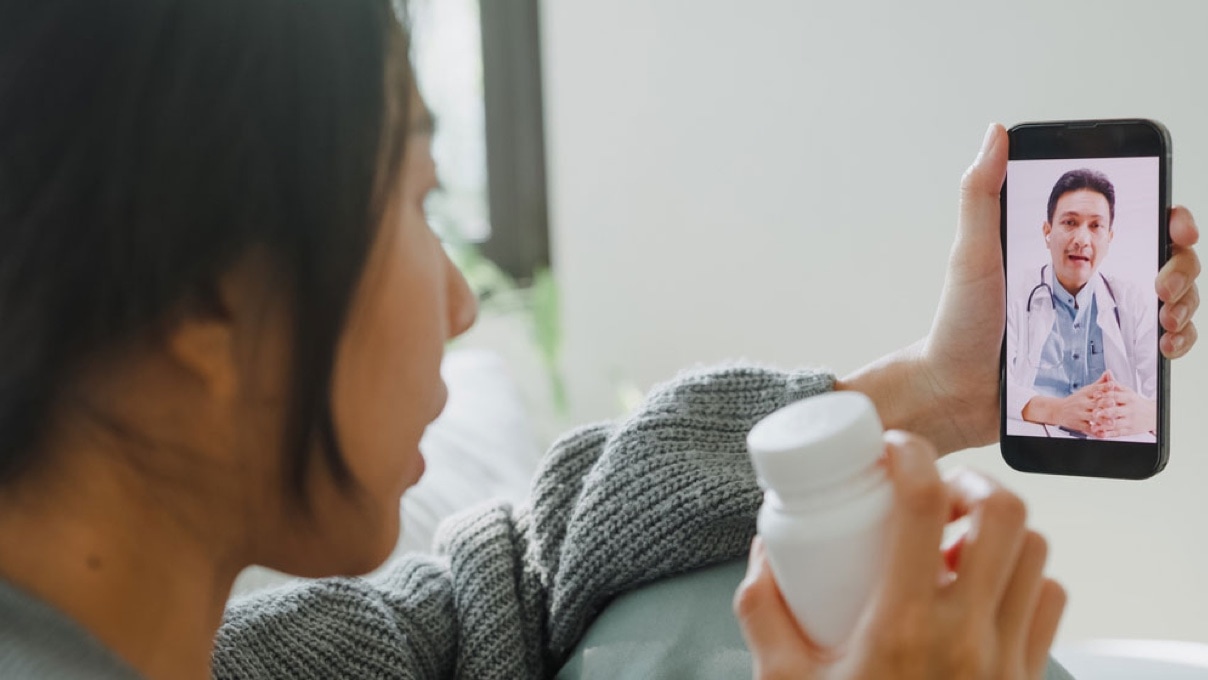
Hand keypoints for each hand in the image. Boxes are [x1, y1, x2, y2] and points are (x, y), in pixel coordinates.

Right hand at [735, 432, 1065, 679]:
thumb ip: (762, 610)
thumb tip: (762, 551)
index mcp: (902, 626)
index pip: (924, 506)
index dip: (912, 456)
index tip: (893, 449)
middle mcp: (967, 637)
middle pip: (1006, 515)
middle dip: (971, 484)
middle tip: (935, 492)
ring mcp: (1007, 660)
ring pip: (1035, 554)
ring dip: (1000, 530)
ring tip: (958, 540)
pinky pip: (1048, 602)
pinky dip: (1025, 577)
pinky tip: (983, 588)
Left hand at [839, 125, 1200, 455]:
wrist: (955, 391)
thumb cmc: (960, 322)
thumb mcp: (972, 252)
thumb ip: (982, 193)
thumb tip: (997, 132)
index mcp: (1065, 251)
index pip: (1133, 223)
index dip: (1168, 220)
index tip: (1175, 226)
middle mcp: (1089, 282)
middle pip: (1166, 259)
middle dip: (1182, 265)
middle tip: (1163, 283)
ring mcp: (1100, 322)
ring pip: (1174, 301)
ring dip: (1187, 302)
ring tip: (1166, 317)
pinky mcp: (1105, 361)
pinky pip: (1161, 347)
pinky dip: (1178, 341)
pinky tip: (1165, 345)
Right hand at [1021, 371, 1114, 433]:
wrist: (1057, 410)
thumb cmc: (1076, 400)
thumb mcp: (1086, 390)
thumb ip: (1100, 383)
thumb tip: (1109, 372)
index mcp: (1085, 393)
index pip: (1096, 388)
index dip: (1104, 387)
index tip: (1113, 385)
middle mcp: (1082, 403)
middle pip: (1094, 402)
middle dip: (1104, 403)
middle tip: (1113, 403)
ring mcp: (1079, 414)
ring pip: (1092, 417)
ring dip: (1102, 420)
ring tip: (1112, 422)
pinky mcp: (1078, 424)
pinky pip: (1088, 428)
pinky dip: (1096, 432)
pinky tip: (1103, 434)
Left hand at [1087, 377, 1155, 438]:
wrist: (1153, 415)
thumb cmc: (1135, 402)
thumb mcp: (1127, 391)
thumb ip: (1115, 384)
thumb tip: (1107, 373)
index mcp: (1129, 398)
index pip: (1116, 396)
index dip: (1105, 395)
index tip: (1094, 395)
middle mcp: (1130, 410)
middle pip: (1116, 411)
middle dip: (1105, 412)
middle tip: (1094, 412)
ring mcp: (1129, 421)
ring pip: (1116, 423)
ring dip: (1104, 425)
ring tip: (1093, 425)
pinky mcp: (1129, 430)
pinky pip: (1118, 433)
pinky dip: (1109, 434)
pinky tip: (1100, 433)